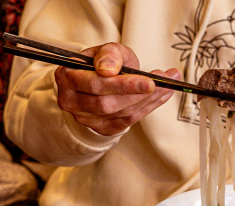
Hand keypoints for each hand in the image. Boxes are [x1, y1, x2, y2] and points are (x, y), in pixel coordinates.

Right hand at [54, 42, 180, 135]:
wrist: (99, 78)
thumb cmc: (103, 61)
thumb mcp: (106, 49)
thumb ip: (109, 54)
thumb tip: (108, 70)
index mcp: (66, 77)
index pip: (95, 84)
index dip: (123, 85)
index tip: (149, 81)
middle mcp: (71, 101)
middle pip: (106, 104)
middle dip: (138, 94)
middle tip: (163, 82)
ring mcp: (85, 119)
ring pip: (120, 114)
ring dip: (148, 100)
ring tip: (168, 84)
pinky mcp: (101, 128)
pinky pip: (127, 122)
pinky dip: (148, 108)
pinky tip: (162, 95)